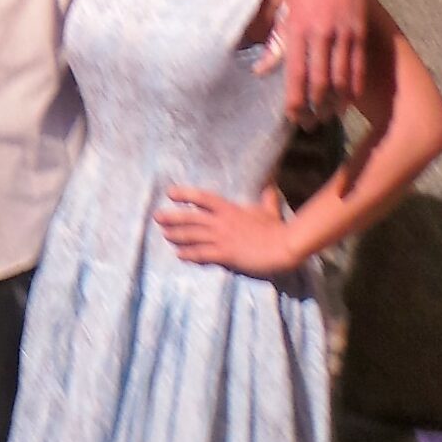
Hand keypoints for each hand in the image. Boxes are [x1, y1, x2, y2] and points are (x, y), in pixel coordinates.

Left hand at [155, 185, 297, 276]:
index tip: (170, 193)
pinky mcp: (225, 254)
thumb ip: (266, 198)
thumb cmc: (277, 228)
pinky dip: (188, 254)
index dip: (185, 194)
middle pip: (191, 218)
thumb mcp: (270, 210)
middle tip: (157, 217)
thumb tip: (270, 186)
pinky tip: (179, 255)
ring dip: (176, 235)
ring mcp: (222, 238)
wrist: (284, 246)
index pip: (203, 198)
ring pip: (192, 235)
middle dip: (172, 217)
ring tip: (165, 235)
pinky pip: (202, 254)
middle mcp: (222, 222)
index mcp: (230, 209)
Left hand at [261, 0, 365, 116]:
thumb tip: (259, 72)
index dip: (295, 100)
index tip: (293, 117)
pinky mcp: (359, 32)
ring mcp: (342, 34)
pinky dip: (353, 88)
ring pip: (341, 79)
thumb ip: (275, 46)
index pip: (296, 75)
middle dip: (315, 108)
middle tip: (310, 124)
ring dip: (335, 103)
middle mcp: (320, 35)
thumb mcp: (284, 15)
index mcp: (297, 31)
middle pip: (319, 82)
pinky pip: (358, 68)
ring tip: (328, 117)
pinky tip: (348, 101)